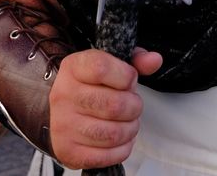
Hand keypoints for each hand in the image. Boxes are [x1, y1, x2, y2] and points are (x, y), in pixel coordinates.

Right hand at [48, 48, 162, 169]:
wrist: (62, 113)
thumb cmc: (89, 87)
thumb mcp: (109, 65)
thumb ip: (134, 61)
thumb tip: (154, 60)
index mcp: (73, 68)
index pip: (101, 69)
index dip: (126, 76)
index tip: (129, 80)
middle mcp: (64, 95)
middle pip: (114, 105)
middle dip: (134, 106)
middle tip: (132, 105)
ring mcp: (64, 125)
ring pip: (114, 133)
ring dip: (130, 129)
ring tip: (127, 122)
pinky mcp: (69, 151)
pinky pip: (108, 156)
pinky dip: (122, 148)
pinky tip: (119, 139)